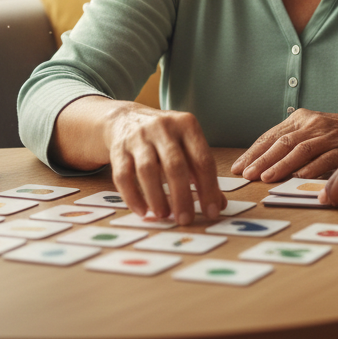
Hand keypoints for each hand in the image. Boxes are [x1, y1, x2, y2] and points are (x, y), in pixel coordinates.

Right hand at [104, 106, 224, 225]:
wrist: (126, 118)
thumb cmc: (165, 137)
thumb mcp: (187, 145)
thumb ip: (202, 172)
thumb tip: (219, 203)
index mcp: (187, 125)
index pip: (202, 160)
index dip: (209, 188)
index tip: (212, 212)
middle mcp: (163, 128)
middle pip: (175, 165)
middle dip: (182, 196)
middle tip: (185, 219)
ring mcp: (138, 137)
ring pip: (147, 170)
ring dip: (157, 197)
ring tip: (164, 216)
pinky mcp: (118, 149)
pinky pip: (123, 176)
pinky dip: (133, 197)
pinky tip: (143, 211)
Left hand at [230, 109, 337, 181]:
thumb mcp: (313, 130)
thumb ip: (292, 141)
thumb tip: (261, 163)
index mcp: (301, 118)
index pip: (271, 136)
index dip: (253, 151)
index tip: (238, 167)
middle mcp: (314, 123)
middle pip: (282, 142)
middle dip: (262, 159)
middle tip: (247, 174)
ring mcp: (330, 136)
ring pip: (300, 150)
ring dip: (282, 165)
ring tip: (266, 177)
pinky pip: (326, 159)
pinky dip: (312, 168)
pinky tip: (299, 177)